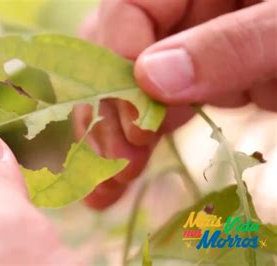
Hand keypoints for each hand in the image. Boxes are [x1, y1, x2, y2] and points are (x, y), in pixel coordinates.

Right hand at [75, 0, 276, 208]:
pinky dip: (146, 137)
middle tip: (109, 165)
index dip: (118, 63)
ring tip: (109, 182)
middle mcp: (189, 7)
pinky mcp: (214, 73)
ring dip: (120, 133)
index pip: (129, 7)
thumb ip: (234, 43)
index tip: (129, 125)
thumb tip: (152, 77)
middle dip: (111, 107)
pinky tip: (126, 169)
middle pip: (122, 49)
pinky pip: (166, 101)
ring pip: (138, 82)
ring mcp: (199, 42)